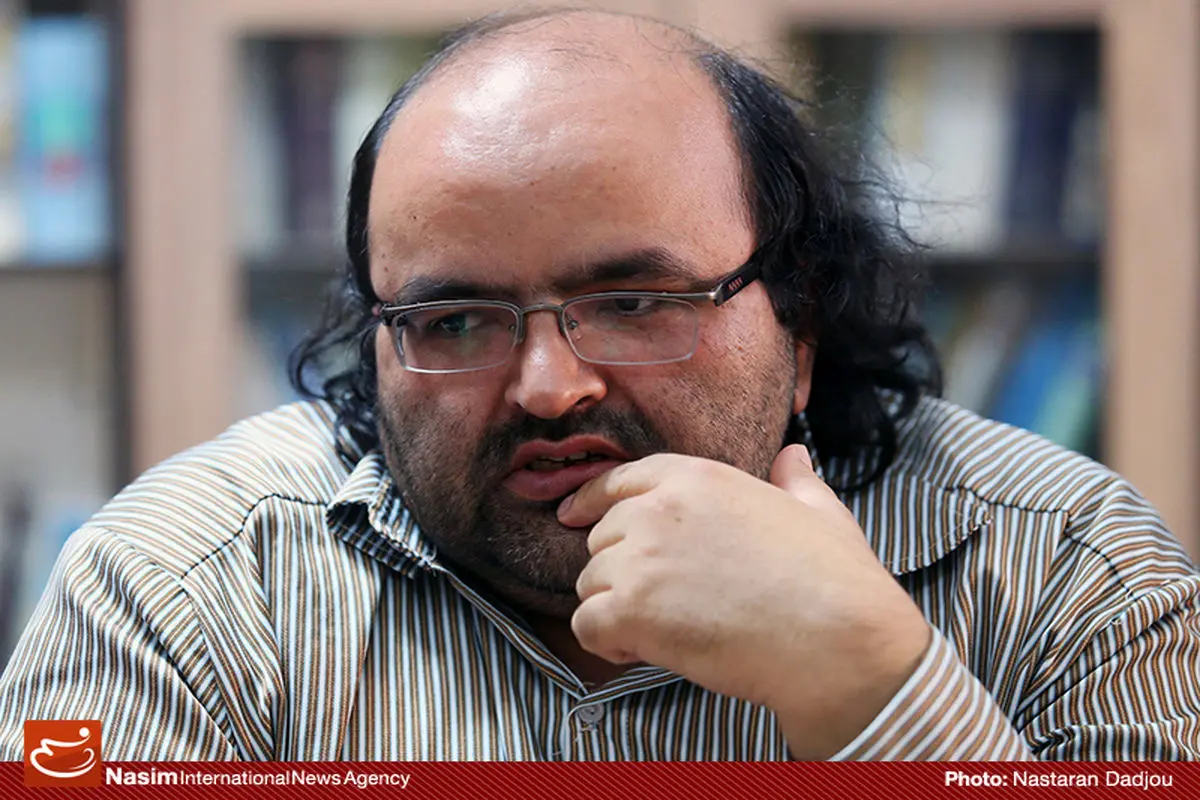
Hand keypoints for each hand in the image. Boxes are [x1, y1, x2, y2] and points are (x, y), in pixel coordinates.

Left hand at [557, 445, 930, 757]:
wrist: (837, 640)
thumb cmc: (834, 580)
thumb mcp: (818, 509)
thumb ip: (794, 479)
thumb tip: (793, 456)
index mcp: (697, 477)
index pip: (620, 481)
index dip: (593, 501)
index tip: (576, 516)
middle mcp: (659, 509)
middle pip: (602, 538)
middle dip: (622, 571)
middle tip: (664, 602)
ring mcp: (641, 558)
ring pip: (590, 583)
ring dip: (615, 609)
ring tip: (661, 630)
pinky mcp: (632, 610)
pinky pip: (586, 625)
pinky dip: (605, 643)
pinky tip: (642, 650)